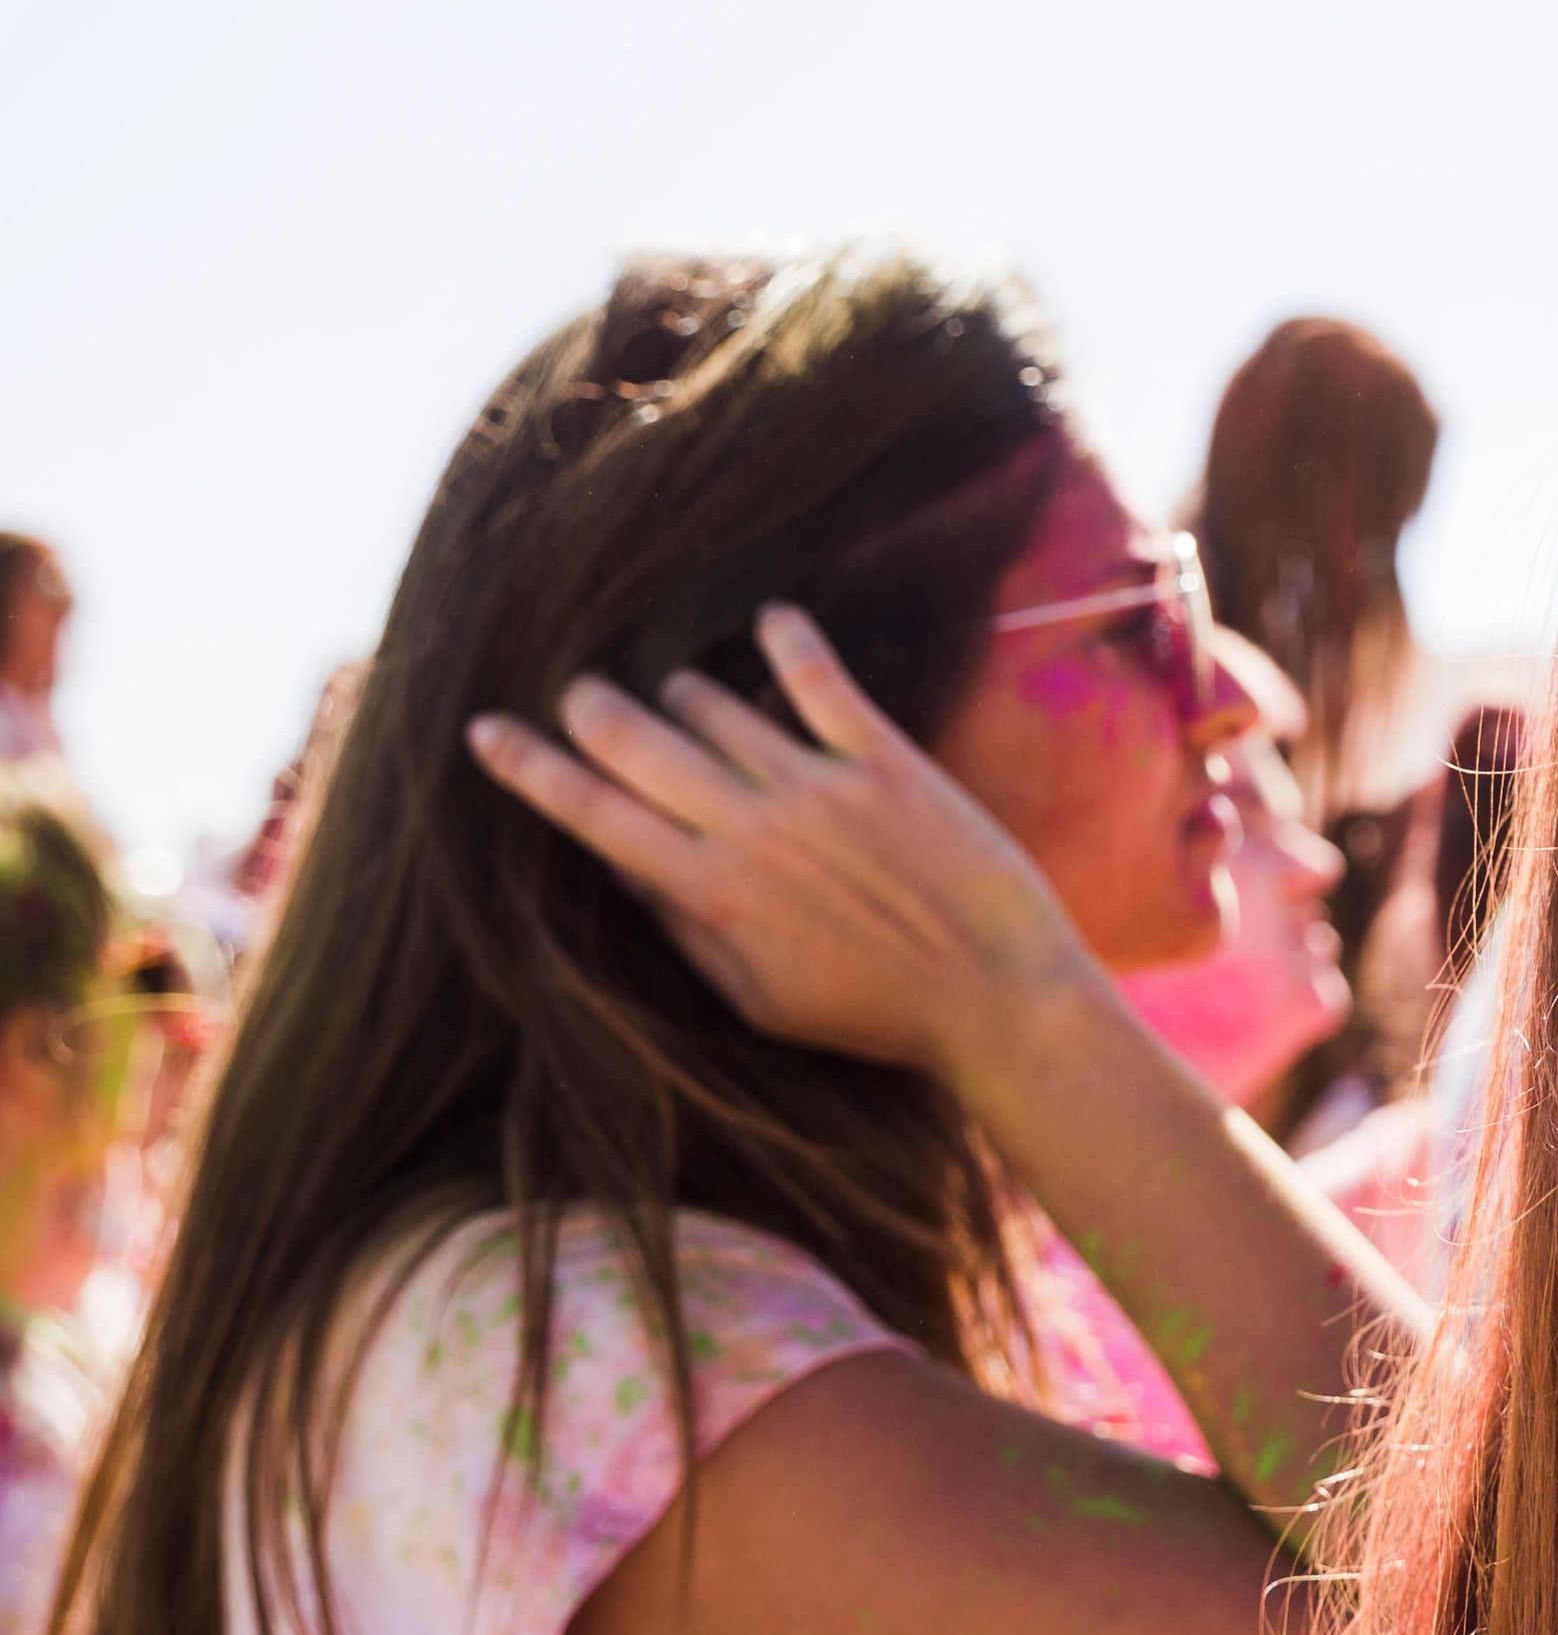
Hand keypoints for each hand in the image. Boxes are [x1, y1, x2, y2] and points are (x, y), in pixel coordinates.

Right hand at [468, 605, 1092, 1086]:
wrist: (999, 1001)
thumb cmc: (877, 1014)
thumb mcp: (759, 1002)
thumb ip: (688, 932)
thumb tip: (626, 869)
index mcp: (710, 893)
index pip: (590, 813)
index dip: (527, 767)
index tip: (482, 729)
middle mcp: (750, 830)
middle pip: (632, 738)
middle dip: (591, 706)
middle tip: (583, 694)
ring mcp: (818, 789)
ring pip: (712, 702)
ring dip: (685, 690)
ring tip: (684, 696)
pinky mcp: (885, 764)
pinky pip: (820, 679)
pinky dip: (789, 640)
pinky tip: (773, 620)